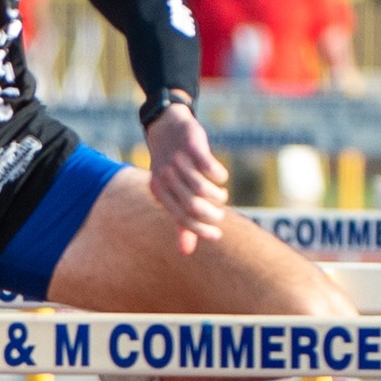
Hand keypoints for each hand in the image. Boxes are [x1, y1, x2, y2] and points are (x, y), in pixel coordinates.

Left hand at [144, 104, 229, 254]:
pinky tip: (222, 177)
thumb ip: (181, 223)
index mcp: (159, 191)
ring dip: (217, 196)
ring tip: (222, 197)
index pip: (181, 218)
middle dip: (211, 214)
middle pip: (192, 205)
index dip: (201, 230)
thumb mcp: (173, 194)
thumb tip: (185, 253)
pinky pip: (208, 166)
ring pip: (201, 187)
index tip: (217, 235)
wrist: (166, 127)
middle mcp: (165, 177)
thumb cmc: (172, 168)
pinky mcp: (191, 145)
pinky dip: (219, 175)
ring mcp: (178, 160)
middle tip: (220, 215)